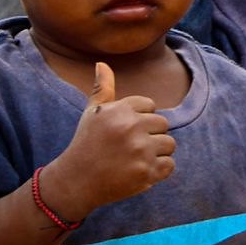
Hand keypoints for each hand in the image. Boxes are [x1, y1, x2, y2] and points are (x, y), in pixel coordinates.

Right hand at [42, 63, 174, 222]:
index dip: (139, 119)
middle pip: (163, 124)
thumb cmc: (86, 143)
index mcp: (121, 110)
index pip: (151, 106)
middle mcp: (132, 128)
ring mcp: (140, 151)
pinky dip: (159, 170)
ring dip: (156, 152)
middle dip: (149, 135)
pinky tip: (139, 170)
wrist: (76, 182)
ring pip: (169, 144)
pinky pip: (169, 165)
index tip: (123, 131)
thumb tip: (101, 63)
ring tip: (135, 158)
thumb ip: (102, 88)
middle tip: (128, 147)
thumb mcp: (91, 113)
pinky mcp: (146, 172)